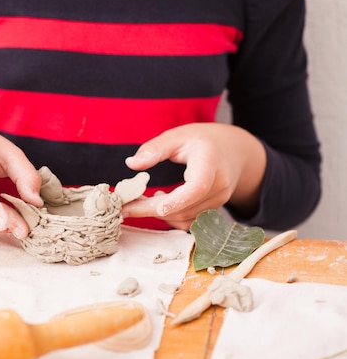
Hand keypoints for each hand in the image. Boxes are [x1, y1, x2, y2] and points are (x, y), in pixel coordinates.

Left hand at [122, 123, 266, 229]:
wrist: (233, 151)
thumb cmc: (202, 141)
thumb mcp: (177, 136)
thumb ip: (155, 149)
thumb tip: (131, 163)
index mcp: (210, 163)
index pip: (197, 187)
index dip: (177, 200)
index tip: (155, 205)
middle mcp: (219, 186)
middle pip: (184, 207)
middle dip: (151, 210)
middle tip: (125, 207)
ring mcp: (218, 201)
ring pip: (185, 218)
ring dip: (158, 214)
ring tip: (138, 202)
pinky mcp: (213, 211)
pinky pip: (189, 222)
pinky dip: (170, 217)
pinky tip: (158, 203)